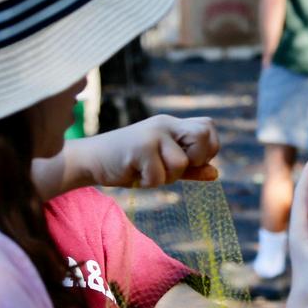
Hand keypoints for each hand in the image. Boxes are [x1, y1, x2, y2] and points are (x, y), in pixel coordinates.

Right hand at [69, 116, 220, 187]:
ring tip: (148, 172)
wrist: (92, 160)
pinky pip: (160, 175)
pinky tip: (135, 174)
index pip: (208, 127)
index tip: (191, 162)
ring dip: (168, 177)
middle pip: (203, 135)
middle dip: (196, 159)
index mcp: (173, 124)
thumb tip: (215, 173)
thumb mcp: (163, 164)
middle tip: (174, 167)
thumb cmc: (129, 162)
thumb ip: (189, 168)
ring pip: (181, 163)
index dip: (208, 149)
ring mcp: (152, 134)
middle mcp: (165, 124)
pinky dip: (150, 183)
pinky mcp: (140, 147)